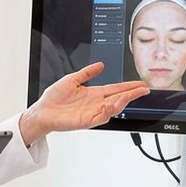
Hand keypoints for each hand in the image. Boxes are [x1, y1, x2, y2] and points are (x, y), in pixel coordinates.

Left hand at [20, 62, 149, 144]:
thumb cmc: (54, 98)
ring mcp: (92, 113)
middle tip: (143, 89)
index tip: (140, 84)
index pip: (116, 89)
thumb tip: (100, 65)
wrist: (42, 111)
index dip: (129, 87)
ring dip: (122, 102)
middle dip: (132, 94)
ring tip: (129, 95)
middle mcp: (95, 103)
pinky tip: (110, 105)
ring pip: (113, 108)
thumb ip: (87, 72)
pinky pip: (100, 117)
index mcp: (94, 93)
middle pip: (118, 98)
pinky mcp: (86, 121)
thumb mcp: (72, 79)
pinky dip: (107, 112)